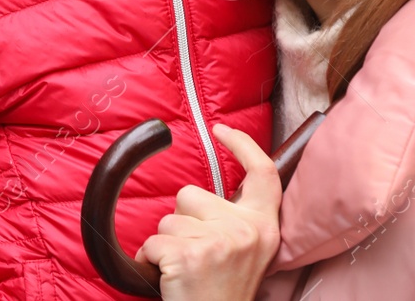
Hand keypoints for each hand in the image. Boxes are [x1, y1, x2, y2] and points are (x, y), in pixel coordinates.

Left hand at [137, 124, 281, 300]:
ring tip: (185, 269)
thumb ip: (235, 220)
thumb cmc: (222, 292)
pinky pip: (152, 242)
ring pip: (168, 218)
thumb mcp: (246, 252)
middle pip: (191, 194)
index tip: (222, 130)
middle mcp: (246, 231)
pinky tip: (169, 279)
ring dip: (167, 242)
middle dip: (182, 220)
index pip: (263, 174)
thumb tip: (203, 193)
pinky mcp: (188, 255)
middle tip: (197, 256)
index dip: (243, 146)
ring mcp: (218, 242)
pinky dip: (151, 260)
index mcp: (263, 228)